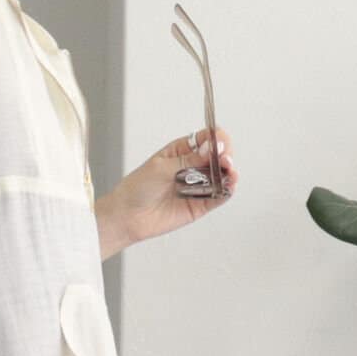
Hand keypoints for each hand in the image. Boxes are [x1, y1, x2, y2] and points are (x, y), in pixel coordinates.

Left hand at [100, 125, 238, 247]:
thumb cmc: (137, 188)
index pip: (207, 139)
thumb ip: (189, 159)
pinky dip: (226, 191)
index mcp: (182, 151)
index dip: (216, 139)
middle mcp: (192, 167)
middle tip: (224, 161)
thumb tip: (212, 148)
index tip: (218, 145)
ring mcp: (197, 187)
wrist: (127, 216)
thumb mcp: (161, 167)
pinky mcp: (199, 205)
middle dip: (225, 156)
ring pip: (221, 177)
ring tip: (229, 173)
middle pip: (218, 157)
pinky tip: (228, 187)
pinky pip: (218, 198)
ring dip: (230, 173)